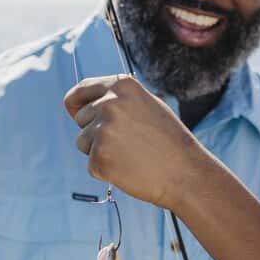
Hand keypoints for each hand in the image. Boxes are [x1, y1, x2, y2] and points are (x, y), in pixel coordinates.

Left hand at [62, 74, 207, 211]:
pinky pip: (91, 164)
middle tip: (127, 144)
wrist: (186, 173)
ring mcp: (103, 130)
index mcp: (121, 86)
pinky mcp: (99, 157)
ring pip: (83, 142)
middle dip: (95, 132)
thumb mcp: (147, 105)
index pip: (82, 89)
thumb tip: (85, 105)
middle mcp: (109, 104)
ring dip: (99, 152)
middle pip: (81, 119)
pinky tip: (129, 169)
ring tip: (130, 156)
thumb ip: (118, 100)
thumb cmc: (169, 141)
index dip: (75, 102)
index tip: (73, 112)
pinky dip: (105, 171)